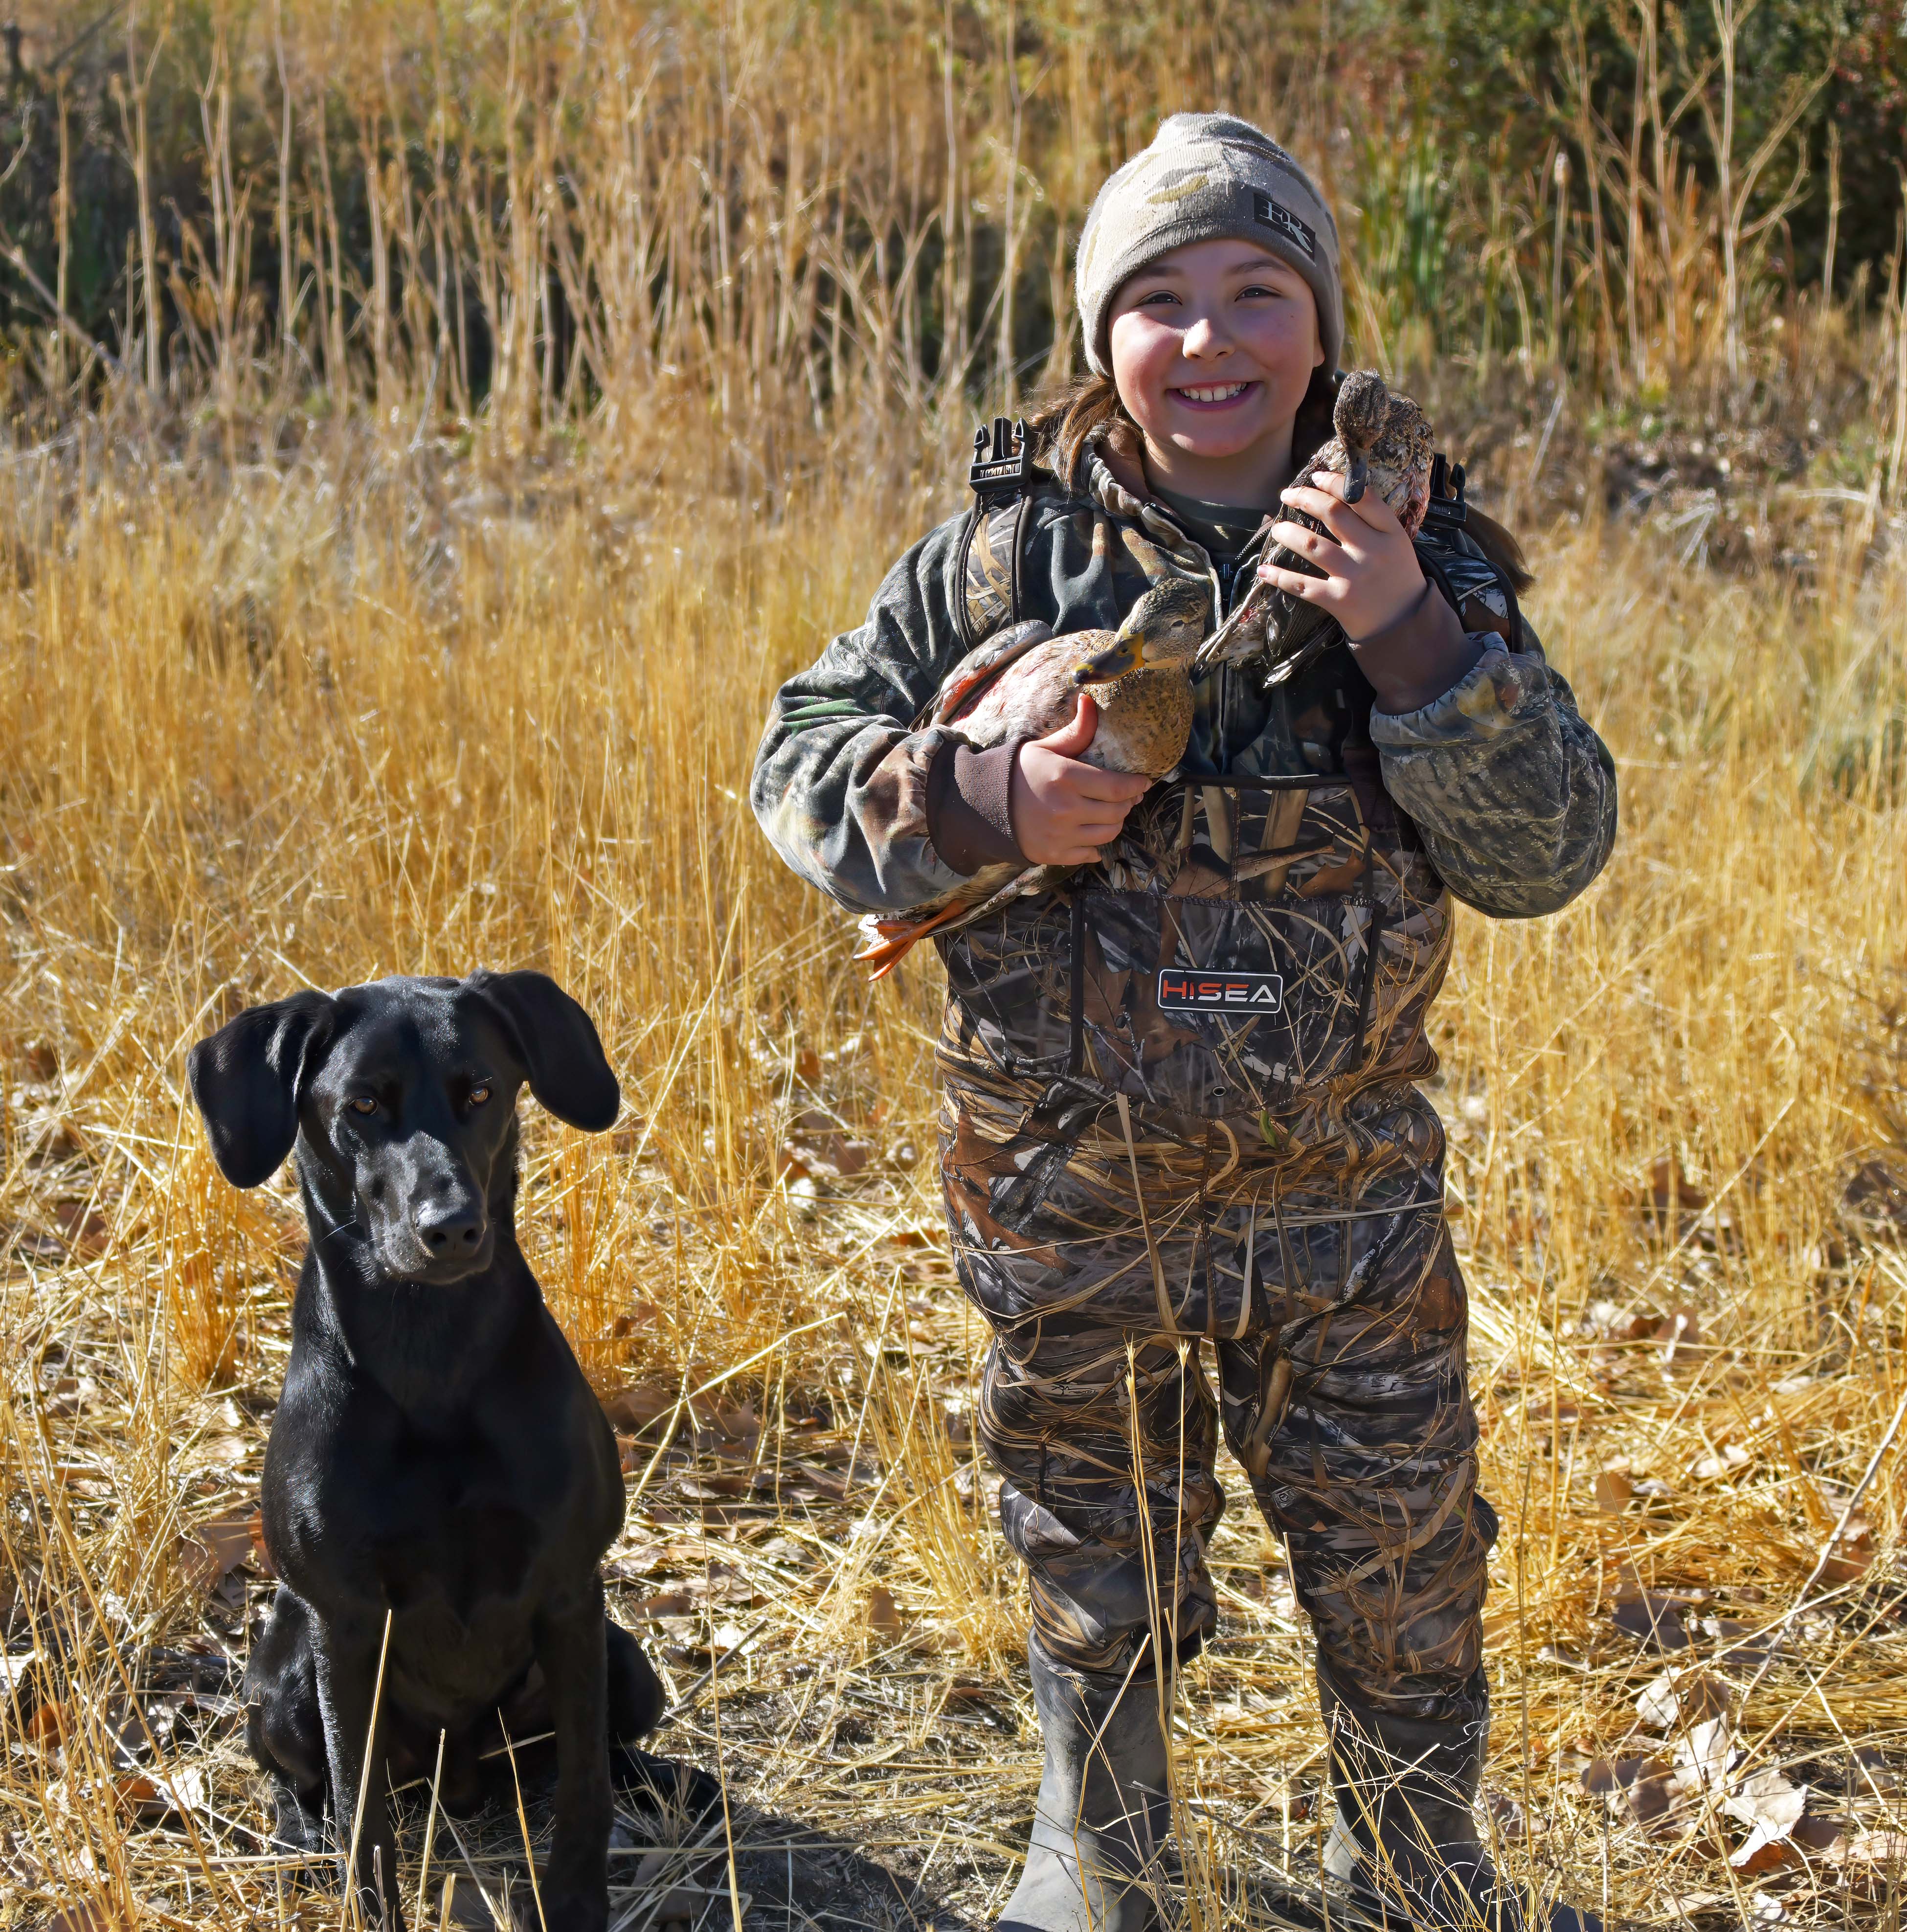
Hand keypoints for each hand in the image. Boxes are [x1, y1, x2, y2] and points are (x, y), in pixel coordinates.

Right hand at [1010, 695, 1149, 865]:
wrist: (986, 805)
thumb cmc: (1020, 772)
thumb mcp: (1045, 748)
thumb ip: (1075, 731)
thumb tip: (1090, 701)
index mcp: (1066, 777)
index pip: (1117, 786)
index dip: (1136, 785)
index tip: (1143, 782)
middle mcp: (1066, 808)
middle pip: (1117, 811)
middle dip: (1128, 803)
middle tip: (1127, 797)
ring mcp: (1060, 834)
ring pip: (1108, 834)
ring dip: (1115, 823)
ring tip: (1110, 813)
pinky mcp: (1054, 854)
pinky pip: (1090, 854)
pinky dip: (1096, 846)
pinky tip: (1090, 833)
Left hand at [1261, 466, 1424, 642]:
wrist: (1404, 622)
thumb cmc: (1396, 576)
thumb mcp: (1395, 543)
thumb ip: (1372, 522)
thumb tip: (1333, 496)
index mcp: (1391, 531)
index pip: (1361, 497)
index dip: (1335, 482)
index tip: (1315, 476)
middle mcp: (1372, 550)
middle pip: (1332, 513)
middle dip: (1304, 499)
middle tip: (1287, 494)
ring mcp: (1354, 576)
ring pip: (1312, 545)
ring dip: (1288, 533)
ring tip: (1276, 528)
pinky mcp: (1338, 600)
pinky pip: (1302, 585)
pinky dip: (1279, 577)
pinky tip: (1264, 571)